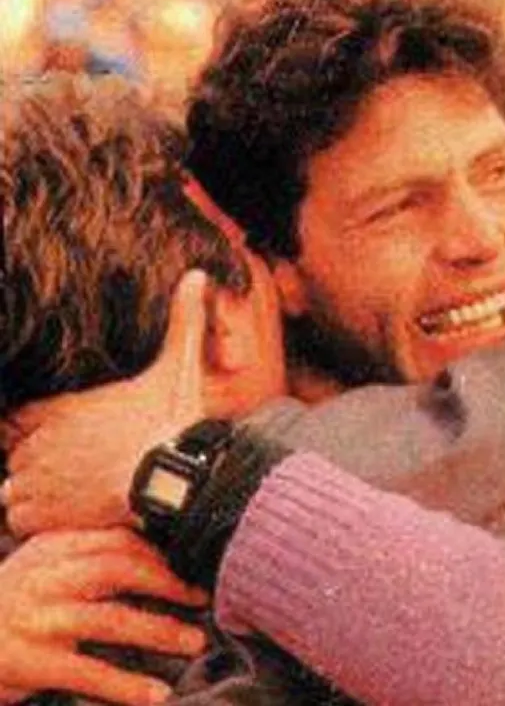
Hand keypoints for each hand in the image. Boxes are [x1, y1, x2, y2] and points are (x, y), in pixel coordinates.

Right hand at [0, 527, 206, 704]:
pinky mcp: (32, 662)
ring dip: (160, 632)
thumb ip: (84, 551)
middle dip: (169, 585)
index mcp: (56, 548)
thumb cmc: (8, 601)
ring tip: (193, 642)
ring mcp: (42, 620)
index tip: (192, 565)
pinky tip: (155, 695)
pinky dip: (126, 685)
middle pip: (122, 572)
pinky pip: (88, 674)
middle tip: (203, 599)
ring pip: (113, 622)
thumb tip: (149, 548)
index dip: (161, 554)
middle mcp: (50, 578)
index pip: (120, 541)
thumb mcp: (40, 563)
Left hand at [3, 271, 209, 535]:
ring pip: (13, 487)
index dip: (32, 425)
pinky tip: (65, 514)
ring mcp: (39, 479)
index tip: (55, 431)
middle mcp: (43, 441)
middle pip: (17, 452)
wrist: (173, 478)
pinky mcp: (44, 513)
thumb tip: (197, 275)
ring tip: (66, 491)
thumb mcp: (181, 365)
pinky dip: (35, 519)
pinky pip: (18, 519)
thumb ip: (184, 320)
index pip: (18, 416)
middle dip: (37, 459)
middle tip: (70, 464)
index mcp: (65, 406)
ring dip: (33, 490)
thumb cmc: (173, 423)